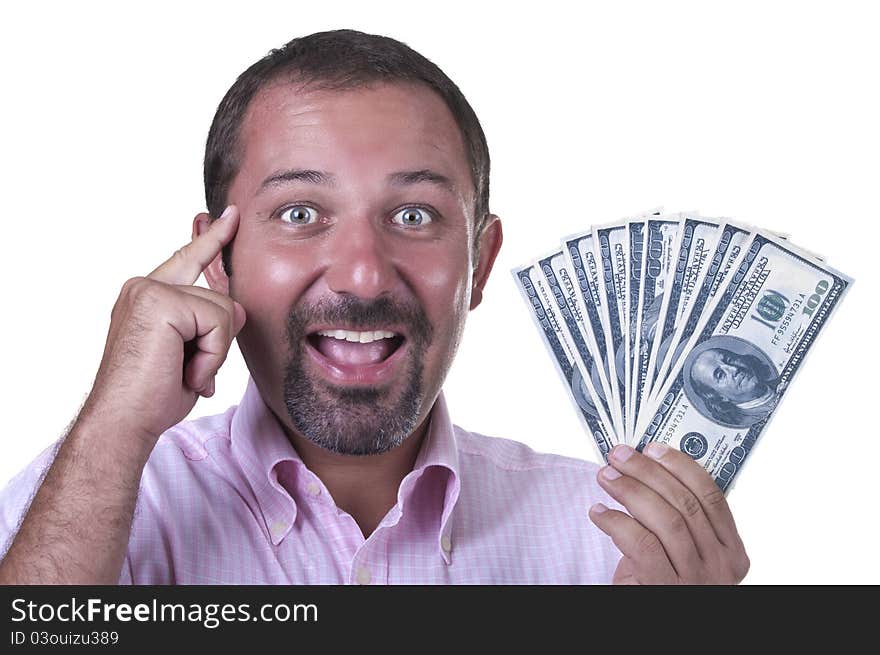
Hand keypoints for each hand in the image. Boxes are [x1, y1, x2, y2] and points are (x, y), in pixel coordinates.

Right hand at [83, 205, 245, 447]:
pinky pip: (218, 322)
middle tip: (188, 370)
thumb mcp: (192, 353)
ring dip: (214, 353)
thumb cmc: (153, 396)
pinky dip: (212, 355)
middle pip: (221, 299)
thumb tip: (238, 307)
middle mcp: (145, 287)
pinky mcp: (160, 302)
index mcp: (148, 296)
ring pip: (224, 311)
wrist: (124, 421)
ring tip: (185, 373)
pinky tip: (187, 372)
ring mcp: (149, 291)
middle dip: (217, 342)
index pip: (187, 261)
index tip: (228, 216)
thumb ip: (210, 324)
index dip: (211, 240)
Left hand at [588, 443, 749, 584]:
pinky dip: (616, 522)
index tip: (653, 448)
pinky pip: (642, 544)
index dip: (681, 466)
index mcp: (731, 550)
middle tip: (619, 456)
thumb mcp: (685, 552)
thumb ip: (678, 518)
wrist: (662, 621)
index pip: (712, 495)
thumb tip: (645, 467)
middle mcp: (720, 565)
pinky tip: (598, 512)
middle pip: (685, 503)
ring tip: (605, 477)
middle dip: (647, 471)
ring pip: (665, 520)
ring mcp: (695, 579)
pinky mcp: (665, 588)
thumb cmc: (666, 583)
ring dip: (630, 490)